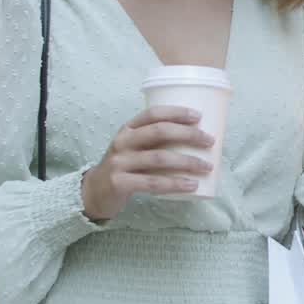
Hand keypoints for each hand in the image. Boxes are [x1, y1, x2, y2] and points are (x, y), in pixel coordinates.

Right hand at [80, 105, 214, 220]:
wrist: (94, 192)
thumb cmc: (125, 166)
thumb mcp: (134, 147)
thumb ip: (155, 141)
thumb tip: (196, 139)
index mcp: (128, 129)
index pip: (153, 113)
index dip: (176, 112)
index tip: (198, 116)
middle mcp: (123, 142)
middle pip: (159, 132)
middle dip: (188, 134)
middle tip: (209, 141)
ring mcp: (119, 162)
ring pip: (159, 158)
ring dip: (187, 161)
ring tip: (207, 166)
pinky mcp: (120, 183)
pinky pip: (153, 183)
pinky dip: (175, 184)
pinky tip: (191, 185)